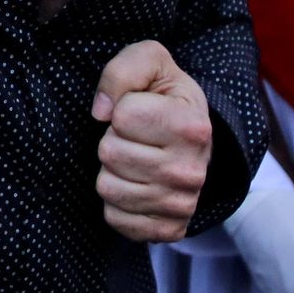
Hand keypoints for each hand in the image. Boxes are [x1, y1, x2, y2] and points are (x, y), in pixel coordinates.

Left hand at [92, 41, 212, 242]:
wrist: (193, 137)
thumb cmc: (166, 95)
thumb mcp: (151, 62)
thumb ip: (123, 69)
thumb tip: (100, 111)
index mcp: (192, 126)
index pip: (122, 115)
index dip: (123, 107)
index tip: (142, 108)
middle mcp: (191, 170)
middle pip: (109, 153)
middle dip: (114, 138)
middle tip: (137, 135)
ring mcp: (181, 205)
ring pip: (107, 187)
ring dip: (113, 168)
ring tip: (137, 156)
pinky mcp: (168, 230)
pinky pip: (114, 217)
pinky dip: (117, 199)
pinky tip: (137, 183)